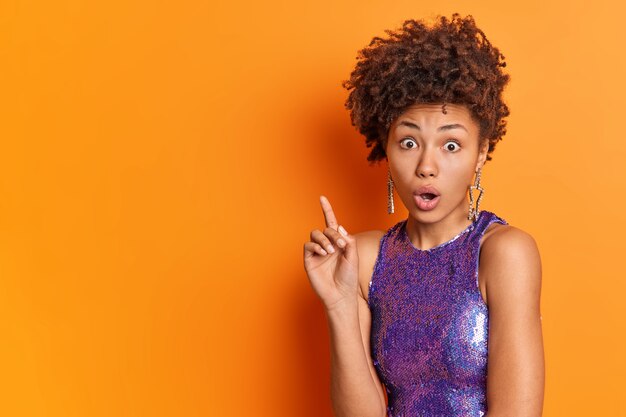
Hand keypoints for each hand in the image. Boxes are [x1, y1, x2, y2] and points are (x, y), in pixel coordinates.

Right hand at [303, 195, 358, 310]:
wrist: (341, 295)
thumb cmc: (349, 278)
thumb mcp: (354, 257)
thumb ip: (349, 240)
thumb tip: (339, 227)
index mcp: (338, 243)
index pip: (331, 223)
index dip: (327, 210)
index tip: (322, 198)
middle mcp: (326, 245)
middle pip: (325, 229)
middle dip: (333, 234)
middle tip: (340, 246)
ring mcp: (317, 252)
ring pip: (315, 234)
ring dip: (324, 239)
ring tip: (330, 251)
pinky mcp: (309, 260)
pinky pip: (308, 245)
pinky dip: (316, 246)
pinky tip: (323, 253)